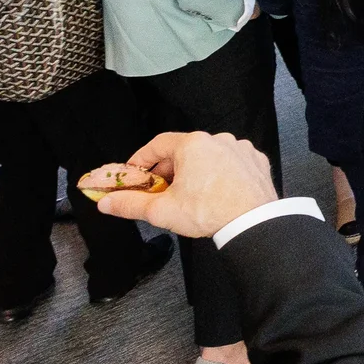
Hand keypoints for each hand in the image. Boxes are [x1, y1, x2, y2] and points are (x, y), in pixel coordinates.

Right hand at [92, 131, 276, 238]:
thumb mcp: (162, 210)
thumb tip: (106, 202)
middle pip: (185, 150)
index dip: (143, 158)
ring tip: (187, 192)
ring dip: (196, 170)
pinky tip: (215, 191)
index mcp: (193, 144)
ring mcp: (241, 149)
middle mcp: (219, 139)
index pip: (158, 144)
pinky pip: (232, 163)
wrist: (252, 223)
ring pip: (209, 156)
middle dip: (169, 168)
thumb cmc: (207, 212)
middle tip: (159, 188)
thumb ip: (130, 204)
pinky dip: (220, 173)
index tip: (134, 171)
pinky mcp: (257, 161)